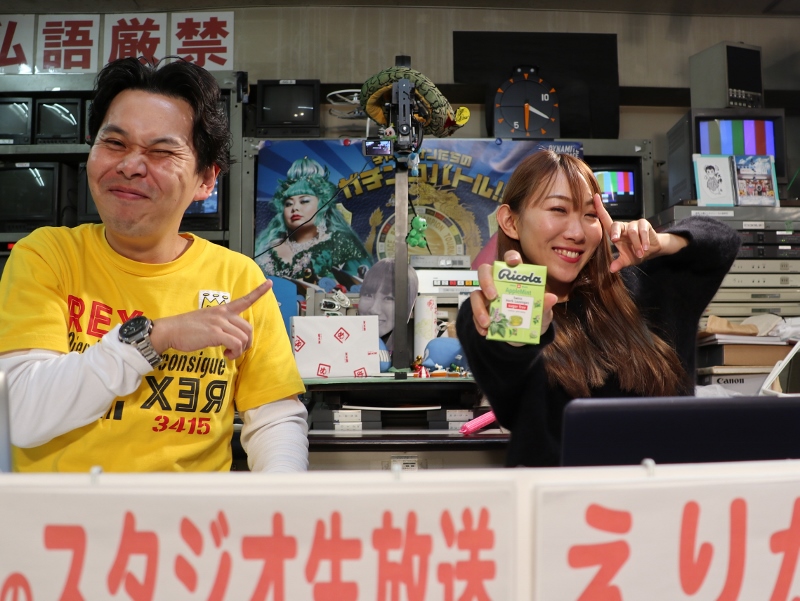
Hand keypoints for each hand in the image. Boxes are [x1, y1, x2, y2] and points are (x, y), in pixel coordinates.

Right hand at [150, 280, 272, 359]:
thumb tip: (232, 338)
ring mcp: (219, 323)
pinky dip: (234, 353)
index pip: (244, 299)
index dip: (258, 292)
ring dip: (239, 350)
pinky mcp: (215, 333)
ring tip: (229, 354)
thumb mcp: (207, 320)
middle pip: (248, 328)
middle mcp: (223, 314)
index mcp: (222, 309)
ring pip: (243, 338)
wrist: (170, 331)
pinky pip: (236, 344)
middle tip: (237, 351)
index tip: (269, 283)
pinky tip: (226, 355)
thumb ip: (221, 324)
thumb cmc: (187, 329)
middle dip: (247, 342)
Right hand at [470, 251, 558, 338]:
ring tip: (487, 322)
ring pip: (475, 294)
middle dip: (486, 281)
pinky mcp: (481, 311)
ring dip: (479, 308)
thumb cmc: (533, 318)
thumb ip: (544, 306)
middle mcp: (497, 283)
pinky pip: (474, 314)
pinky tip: (485, 332)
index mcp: (514, 278)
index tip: (513, 262)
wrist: (524, 338)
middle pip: (485, 271)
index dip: (510, 257)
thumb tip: (551, 298)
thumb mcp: (542, 314)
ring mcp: (486, 297)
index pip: (509, 261)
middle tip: (493, 296)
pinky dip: (477, 323)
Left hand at [593, 193, 661, 272]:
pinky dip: (643, 240)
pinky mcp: (644, 224)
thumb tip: (612, 269)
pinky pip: (643, 230)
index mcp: (616, 233)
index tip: (594, 197)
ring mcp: (634, 224)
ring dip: (636, 244)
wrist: (652, 250)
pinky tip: (645, 248)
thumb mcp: (627, 260)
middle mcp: (623, 227)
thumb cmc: (636, 253)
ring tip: (639, 253)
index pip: (606, 220)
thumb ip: (619, 263)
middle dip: (615, 232)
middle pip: (616, 225)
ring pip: (631, 231)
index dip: (600, 208)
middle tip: (615, 240)